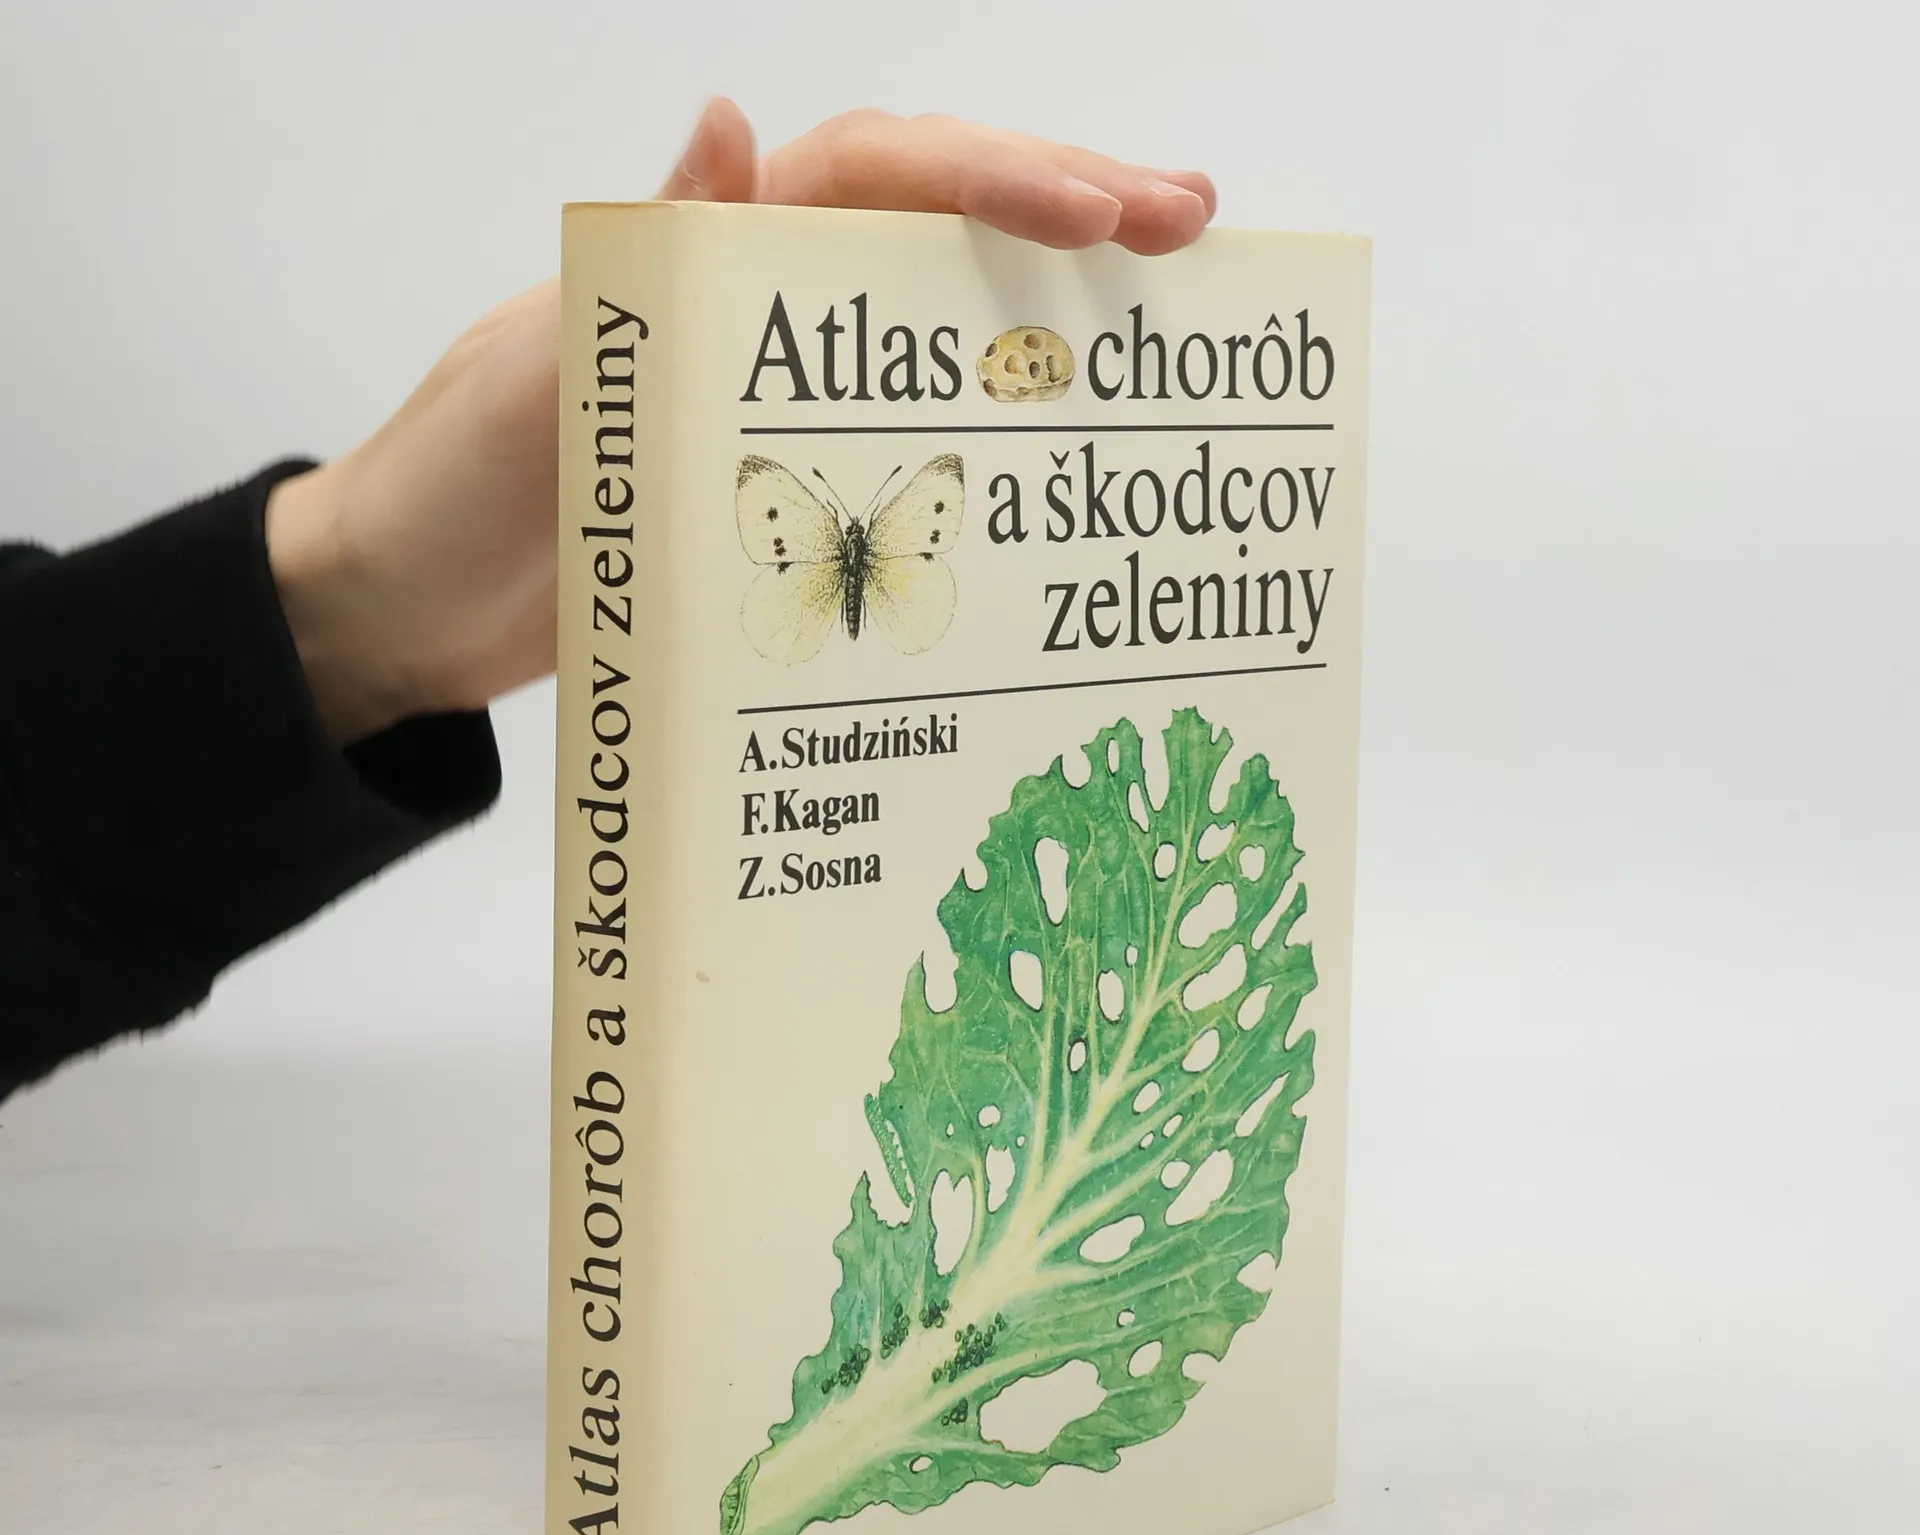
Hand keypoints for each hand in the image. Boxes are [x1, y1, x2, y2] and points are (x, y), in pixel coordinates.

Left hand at [269, 100, 1216, 743]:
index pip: (873, 177)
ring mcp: (776, 400)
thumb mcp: (532, 378)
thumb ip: (637, 268)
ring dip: (1048, 315)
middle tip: (1195, 229)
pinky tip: (1058, 461)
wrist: (402, 619)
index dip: (994, 176)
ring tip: (1163, 325)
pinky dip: (985, 436)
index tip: (1108, 207)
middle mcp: (755, 312)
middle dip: (1067, 212)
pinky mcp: (781, 485)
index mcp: (701, 259)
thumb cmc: (445, 496)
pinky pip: (901, 440)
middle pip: (931, 228)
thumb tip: (739, 131)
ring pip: (934, 326)